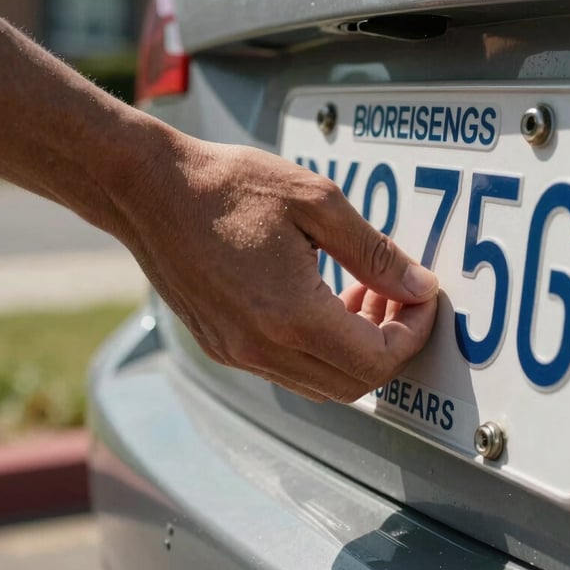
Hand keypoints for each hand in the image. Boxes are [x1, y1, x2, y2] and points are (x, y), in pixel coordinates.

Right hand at [121, 141, 438, 402]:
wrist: (147, 187)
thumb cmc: (228, 186)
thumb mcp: (316, 203)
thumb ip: (374, 253)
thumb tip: (419, 286)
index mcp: (290, 316)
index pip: (378, 360)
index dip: (414, 333)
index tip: (423, 296)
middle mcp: (261, 349)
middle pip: (353, 383)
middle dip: (390, 343)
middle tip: (396, 293)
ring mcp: (237, 353)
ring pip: (321, 382)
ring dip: (355, 347)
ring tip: (361, 291)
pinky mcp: (220, 346)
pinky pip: (287, 368)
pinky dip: (319, 346)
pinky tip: (320, 298)